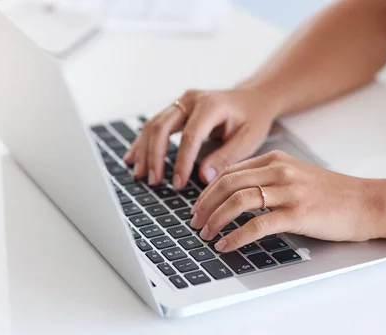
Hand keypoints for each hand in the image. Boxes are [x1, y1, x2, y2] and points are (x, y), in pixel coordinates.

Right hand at [123, 87, 281, 188]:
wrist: (253, 98)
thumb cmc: (253, 119)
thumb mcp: (248, 140)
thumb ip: (226, 157)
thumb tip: (202, 177)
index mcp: (211, 105)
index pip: (190, 136)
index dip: (181, 162)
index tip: (177, 184)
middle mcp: (191, 99)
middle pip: (163, 127)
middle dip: (155, 156)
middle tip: (153, 181)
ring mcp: (181, 102)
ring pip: (153, 125)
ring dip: (144, 150)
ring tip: (139, 174)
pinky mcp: (176, 108)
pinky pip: (154, 125)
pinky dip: (142, 143)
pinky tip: (132, 159)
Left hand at [189, 150, 381, 251]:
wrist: (367, 202)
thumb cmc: (332, 194)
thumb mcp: (296, 175)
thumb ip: (268, 179)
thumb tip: (236, 196)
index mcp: (275, 160)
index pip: (230, 172)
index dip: (208, 191)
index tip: (198, 206)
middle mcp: (279, 171)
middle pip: (227, 184)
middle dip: (205, 205)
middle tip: (194, 222)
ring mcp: (289, 191)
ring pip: (238, 201)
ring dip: (215, 219)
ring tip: (206, 234)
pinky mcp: (298, 213)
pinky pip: (257, 224)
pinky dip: (236, 236)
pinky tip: (227, 245)